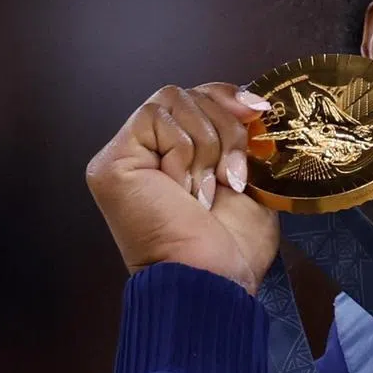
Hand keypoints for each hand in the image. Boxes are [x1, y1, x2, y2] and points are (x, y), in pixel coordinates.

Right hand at [86, 83, 277, 293]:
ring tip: (207, 191)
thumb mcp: (249, 180)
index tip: (259, 113)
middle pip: (190, 94)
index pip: (199, 97)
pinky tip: (184, 191)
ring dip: (208, 146)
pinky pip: (155, 117)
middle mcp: (148, 152)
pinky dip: (183, 151)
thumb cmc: (233, 246)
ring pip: (174, 100)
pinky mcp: (112, 162)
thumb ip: (242, 140)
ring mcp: (126, 155)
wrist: (213, 278)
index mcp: (179, 156)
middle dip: (226, 128)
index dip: (229, 96)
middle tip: (232, 175)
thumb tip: (254, 104)